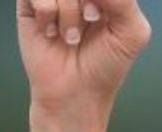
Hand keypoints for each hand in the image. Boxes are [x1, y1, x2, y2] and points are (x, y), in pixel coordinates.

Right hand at [18, 0, 150, 131]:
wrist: (75, 92)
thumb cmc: (105, 66)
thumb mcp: (132, 33)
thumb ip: (123, 1)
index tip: (101, 14)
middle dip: (87, 1)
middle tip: (92, 19)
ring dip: (69, 12)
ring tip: (72, 36)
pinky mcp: (30, 5)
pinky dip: (48, 13)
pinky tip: (52, 33)